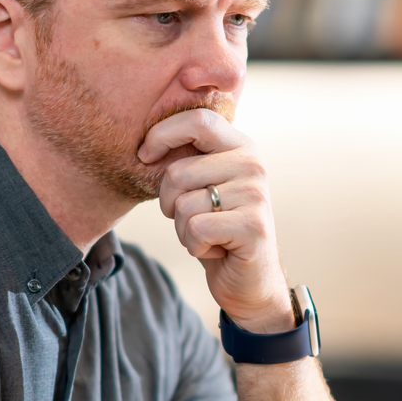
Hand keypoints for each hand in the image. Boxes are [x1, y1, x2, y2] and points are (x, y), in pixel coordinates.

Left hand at [139, 108, 293, 332]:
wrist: (250, 280)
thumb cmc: (217, 229)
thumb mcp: (202, 186)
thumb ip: (187, 158)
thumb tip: (145, 142)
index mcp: (241, 146)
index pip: (198, 120)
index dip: (163, 134)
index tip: (145, 156)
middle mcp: (253, 164)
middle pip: (178, 172)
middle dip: (169, 203)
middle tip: (191, 217)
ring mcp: (256, 194)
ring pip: (183, 205)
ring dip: (183, 229)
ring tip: (208, 235)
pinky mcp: (253, 226)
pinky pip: (195, 229)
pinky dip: (194, 246)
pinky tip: (216, 249)